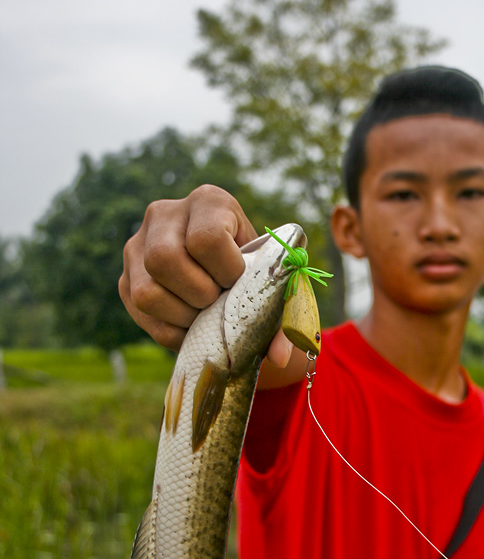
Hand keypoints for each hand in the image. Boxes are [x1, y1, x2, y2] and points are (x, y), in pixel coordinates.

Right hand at [119, 185, 293, 366]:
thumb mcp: (272, 283)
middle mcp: (164, 214)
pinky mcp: (126, 278)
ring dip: (183, 315)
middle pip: (165, 260)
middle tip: (219, 302)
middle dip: (199, 295)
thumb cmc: (255, 276)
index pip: (206, 238)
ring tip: (205, 315)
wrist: (228, 278)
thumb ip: (281, 315)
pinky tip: (191, 326)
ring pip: (146, 291)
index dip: (226, 271)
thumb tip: (279, 357)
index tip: (238, 282)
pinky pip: (139, 313)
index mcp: (209, 201)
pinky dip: (170, 331)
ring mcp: (137, 246)